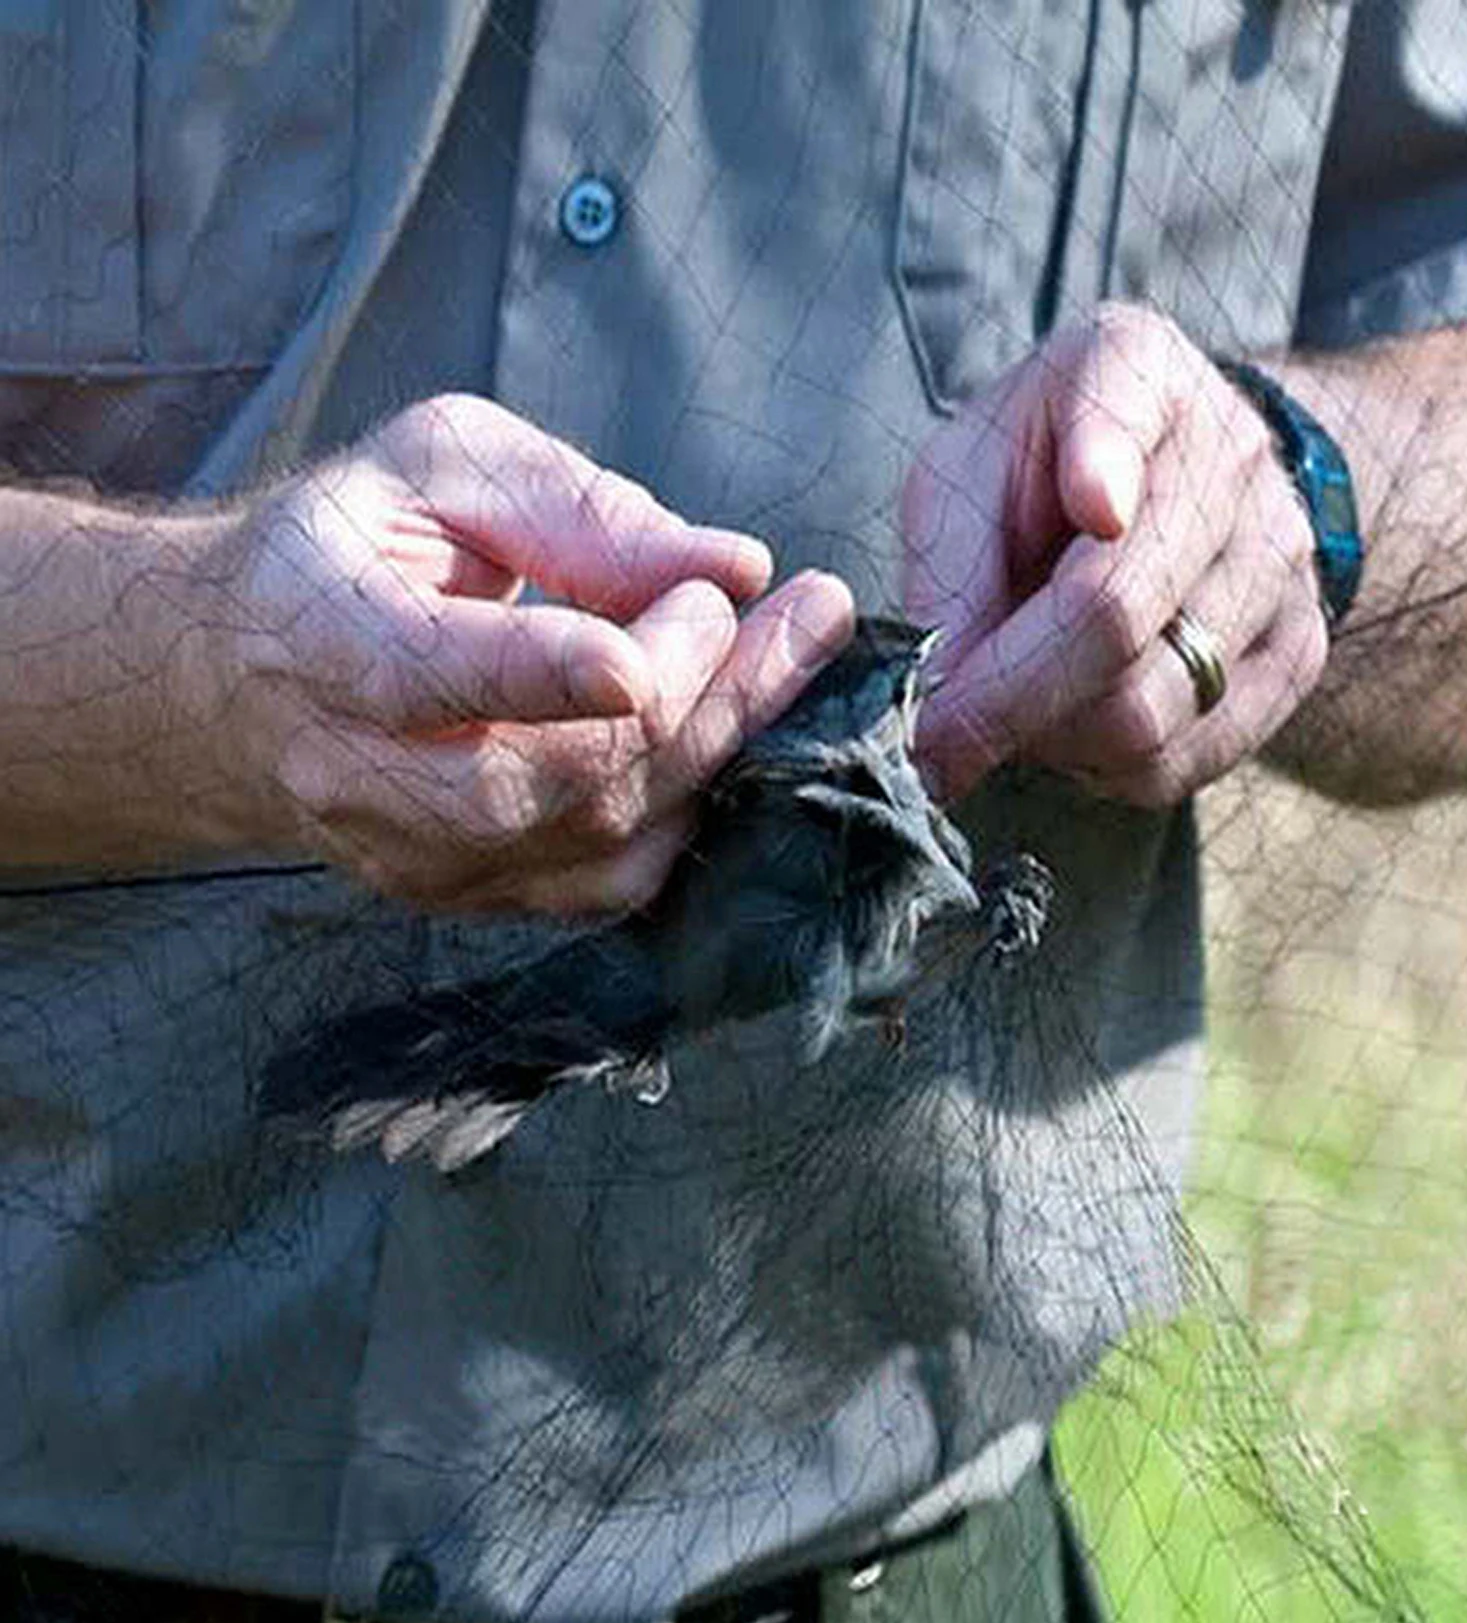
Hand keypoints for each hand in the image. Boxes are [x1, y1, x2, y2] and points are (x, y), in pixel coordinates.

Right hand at [183, 394, 853, 911]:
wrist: (241, 681)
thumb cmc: (353, 545)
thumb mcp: (438, 463)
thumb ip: (573, 507)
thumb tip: (731, 567)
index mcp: (321, 639)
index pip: (429, 673)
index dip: (558, 663)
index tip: (697, 611)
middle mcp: (358, 777)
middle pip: (553, 776)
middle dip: (701, 693)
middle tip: (807, 613)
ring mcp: (417, 859)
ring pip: (602, 839)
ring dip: (722, 745)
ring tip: (793, 654)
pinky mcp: (471, 899)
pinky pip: (613, 882)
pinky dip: (694, 806)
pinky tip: (730, 725)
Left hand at [902, 303, 1327, 805]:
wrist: (1163, 490)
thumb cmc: (1036, 478)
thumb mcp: (964, 478)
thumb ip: (947, 570)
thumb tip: (939, 698)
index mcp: (1135, 371)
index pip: (1124, 414)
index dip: (1107, 463)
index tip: (1095, 506)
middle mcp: (1230, 454)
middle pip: (1115, 613)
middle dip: (999, 699)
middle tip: (937, 734)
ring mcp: (1278, 558)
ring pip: (1146, 710)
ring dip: (1050, 740)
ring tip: (1015, 710)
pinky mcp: (1295, 652)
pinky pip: (1183, 761)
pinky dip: (1104, 770)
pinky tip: (1076, 726)